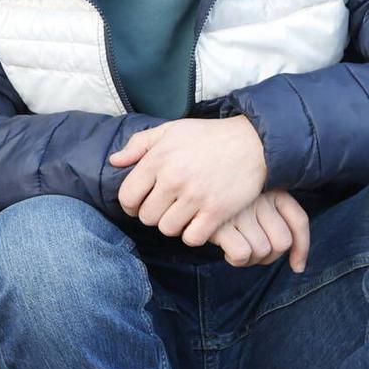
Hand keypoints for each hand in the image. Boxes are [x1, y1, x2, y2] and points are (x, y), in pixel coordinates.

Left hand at [110, 117, 267, 247]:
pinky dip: (193, 234)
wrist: (254, 142)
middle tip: (166, 208)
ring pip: (167, 229)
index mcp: (158, 159)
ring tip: (182, 214)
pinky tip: (198, 223)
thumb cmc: (208, 136)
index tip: (140, 203)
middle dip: (153, 214)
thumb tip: (114, 161)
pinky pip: (192, 238)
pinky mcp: (217, 211)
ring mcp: (196, 196)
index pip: (127, 196)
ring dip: (173, 225)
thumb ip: (139, 144)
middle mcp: (174, 179)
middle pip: (147, 217)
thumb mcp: (170, 130)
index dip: (130, 204)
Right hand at [209, 189, 310, 272]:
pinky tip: (224, 252)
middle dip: (269, 257)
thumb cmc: (216, 191)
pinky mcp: (219, 222)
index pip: (298, 222)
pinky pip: (241, 254)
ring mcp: (239, 210)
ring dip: (250, 260)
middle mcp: (257, 198)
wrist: (183, 177)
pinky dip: (235, 260)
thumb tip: (298, 266)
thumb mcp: (248, 194)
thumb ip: (270, 215)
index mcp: (269, 188)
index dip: (302, 249)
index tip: (296, 266)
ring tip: (234, 252)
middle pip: (282, 242)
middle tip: (251, 255)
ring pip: (262, 250)